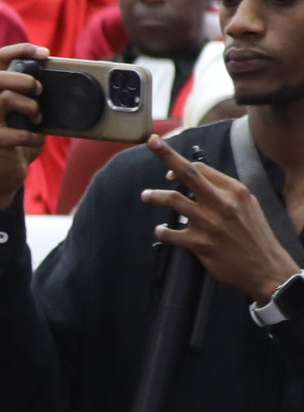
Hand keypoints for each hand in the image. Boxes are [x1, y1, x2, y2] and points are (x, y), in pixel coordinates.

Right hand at [0, 43, 49, 205]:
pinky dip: (33, 137)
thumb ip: (37, 99)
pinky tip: (36, 140)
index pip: (3, 58)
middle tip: (39, 92)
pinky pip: (16, 132)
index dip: (23, 50)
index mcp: (1, 92)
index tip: (45, 54)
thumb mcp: (30, 115)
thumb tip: (63, 85)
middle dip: (25, 81)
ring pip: (5, 98)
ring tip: (38, 118)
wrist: (4, 173)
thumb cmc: (19, 141)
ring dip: (30, 107)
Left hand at [143, 132, 303, 301]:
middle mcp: (222, 203)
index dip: (180, 165)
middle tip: (151, 144)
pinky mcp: (199, 244)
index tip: (169, 170)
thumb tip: (198, 177)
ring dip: (155, 196)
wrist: (265, 267)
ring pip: (173, 200)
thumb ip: (224, 191)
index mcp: (235, 191)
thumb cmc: (254, 234)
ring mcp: (209, 223)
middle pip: (189, 173)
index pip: (202, 169)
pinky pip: (170, 233)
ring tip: (146, 195)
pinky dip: (161, 231)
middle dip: (167, 155)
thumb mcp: (247, 205)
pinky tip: (161, 230)